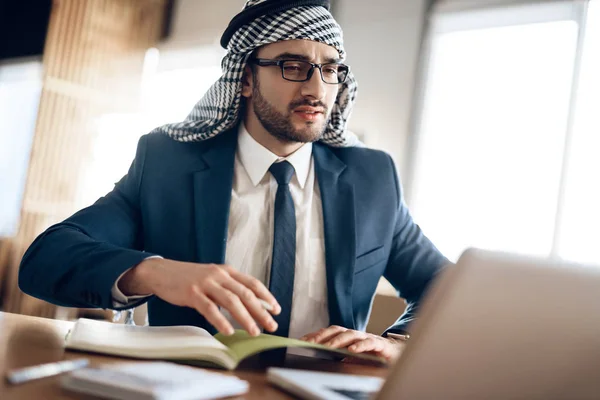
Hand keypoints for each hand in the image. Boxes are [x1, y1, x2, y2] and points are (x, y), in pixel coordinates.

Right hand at [119, 258, 280, 336]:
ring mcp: (206, 283)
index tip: (276, 310)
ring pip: (231, 301)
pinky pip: (210, 309)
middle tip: (271, 326)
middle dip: (261, 311)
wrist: (162, 272)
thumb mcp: (213, 278)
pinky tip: (228, 331)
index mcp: (227, 271)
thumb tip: (251, 304)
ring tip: (254, 331)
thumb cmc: (190, 278)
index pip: (252, 283)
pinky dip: (220, 321)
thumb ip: (230, 288)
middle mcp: (219, 275)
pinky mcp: (192, 293)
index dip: (266, 297)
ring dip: (245, 318)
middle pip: (246, 294)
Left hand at [300, 325, 404, 362]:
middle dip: (322, 335)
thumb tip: (324, 359)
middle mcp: (355, 335)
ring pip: (350, 334)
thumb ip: (340, 356)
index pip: (328, 333)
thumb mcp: (353, 357)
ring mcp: (366, 337)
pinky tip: (352, 350)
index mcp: (347, 337)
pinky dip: (360, 346)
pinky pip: (368, 343)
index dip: (316, 335)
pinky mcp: (379, 344)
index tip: (302, 341)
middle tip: (310, 342)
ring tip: (328, 346)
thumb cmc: (372, 354)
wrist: (396, 353)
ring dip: (338, 340)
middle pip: (336, 330)